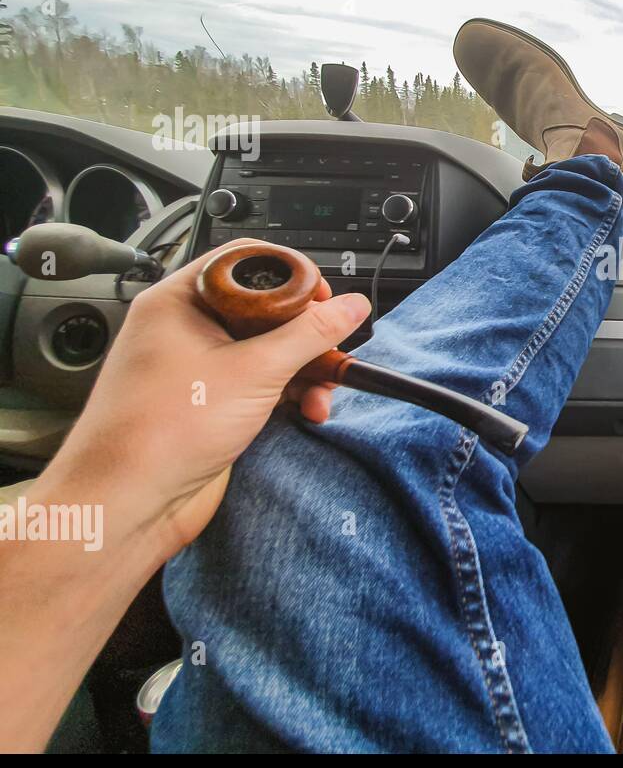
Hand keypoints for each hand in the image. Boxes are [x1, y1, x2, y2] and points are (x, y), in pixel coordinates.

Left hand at [41, 239, 370, 559]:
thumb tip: (351, 306)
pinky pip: (259, 383)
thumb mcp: (254, 372)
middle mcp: (184, 329)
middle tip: (330, 349)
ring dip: (304, 370)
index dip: (291, 276)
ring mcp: (196, 367)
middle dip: (306, 334)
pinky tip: (306, 410)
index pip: (243, 261)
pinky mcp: (209, 403)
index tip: (324, 300)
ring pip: (266, 350)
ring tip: (322, 393)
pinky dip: (287, 393)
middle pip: (263, 309)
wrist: (127, 505)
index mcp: (178, 302)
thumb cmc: (159, 435)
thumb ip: (310, 335)